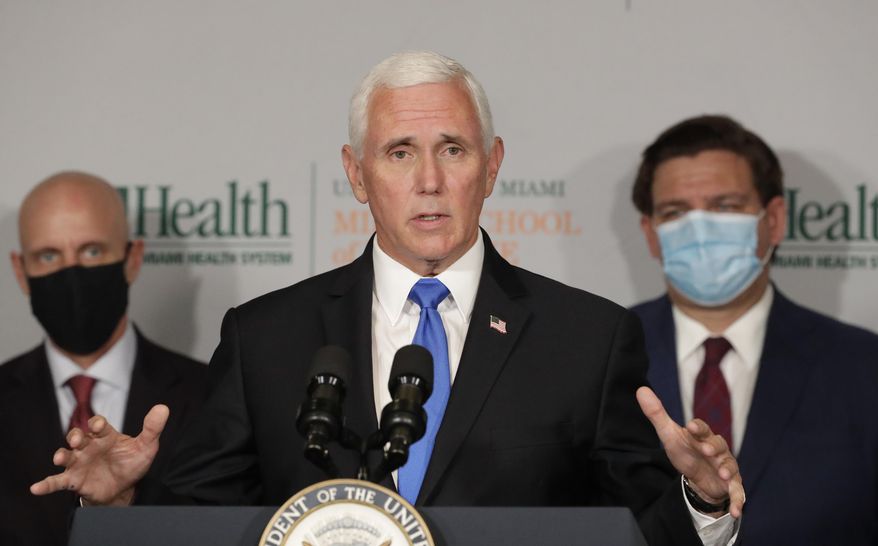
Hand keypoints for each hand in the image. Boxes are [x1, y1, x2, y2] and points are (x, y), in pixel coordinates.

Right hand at [30, 404, 168, 505]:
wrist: (124, 488)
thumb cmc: (132, 463)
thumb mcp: (146, 447)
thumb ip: (152, 428)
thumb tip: (163, 408)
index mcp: (105, 435)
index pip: (98, 425)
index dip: (97, 424)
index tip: (98, 426)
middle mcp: (89, 446)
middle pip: (78, 437)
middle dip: (75, 436)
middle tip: (77, 439)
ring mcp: (79, 462)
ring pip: (66, 455)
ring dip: (62, 455)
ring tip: (61, 457)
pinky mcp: (73, 480)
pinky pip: (57, 481)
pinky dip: (46, 485)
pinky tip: (36, 489)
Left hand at [636, 387, 744, 517]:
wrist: (699, 477)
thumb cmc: (686, 451)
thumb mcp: (669, 435)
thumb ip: (657, 414)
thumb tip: (641, 390)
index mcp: (702, 436)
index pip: (702, 428)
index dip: (698, 427)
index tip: (691, 426)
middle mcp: (718, 449)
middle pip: (719, 445)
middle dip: (713, 447)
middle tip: (706, 450)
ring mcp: (726, 467)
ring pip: (730, 466)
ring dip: (728, 470)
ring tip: (724, 474)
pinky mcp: (731, 485)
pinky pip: (737, 493)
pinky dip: (737, 501)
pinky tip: (736, 511)